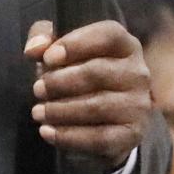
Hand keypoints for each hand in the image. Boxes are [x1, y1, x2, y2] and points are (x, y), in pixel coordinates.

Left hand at [23, 19, 151, 170]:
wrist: (104, 118)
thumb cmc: (78, 72)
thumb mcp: (60, 49)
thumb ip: (43, 38)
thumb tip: (34, 49)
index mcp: (125, 45)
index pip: (108, 35)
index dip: (75, 44)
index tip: (47, 58)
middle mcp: (138, 73)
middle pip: (97, 72)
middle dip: (60, 82)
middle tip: (37, 90)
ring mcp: (139, 105)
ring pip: (97, 107)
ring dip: (61, 110)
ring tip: (37, 112)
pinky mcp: (132, 134)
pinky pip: (100, 138)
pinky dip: (69, 136)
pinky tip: (47, 132)